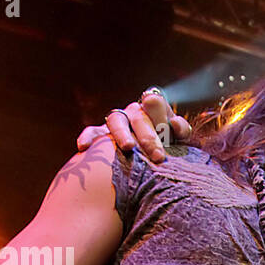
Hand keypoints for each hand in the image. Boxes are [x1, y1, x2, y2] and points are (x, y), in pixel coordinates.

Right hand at [74, 89, 191, 163]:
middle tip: (158, 156)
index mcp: (155, 110)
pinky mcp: (102, 133)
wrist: (150, 161)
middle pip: (140, 118)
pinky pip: (93, 131)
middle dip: (149, 137)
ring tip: (129, 147)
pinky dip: (88, 137)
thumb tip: (175, 124)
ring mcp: (119, 122)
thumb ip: (181, 131)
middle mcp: (135, 112)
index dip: (163, 115)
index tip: (170, 129)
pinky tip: (83, 146)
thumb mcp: (179, 140)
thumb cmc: (167, 149)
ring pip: (117, 120)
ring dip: (122, 133)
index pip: (157, 103)